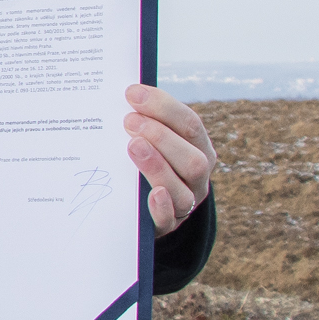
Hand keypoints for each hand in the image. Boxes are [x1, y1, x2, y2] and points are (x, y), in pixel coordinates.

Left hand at [124, 84, 214, 235]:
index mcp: (198, 148)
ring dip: (158, 166)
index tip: (132, 94)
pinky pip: (169, 219)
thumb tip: (120, 94)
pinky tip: (151, 193)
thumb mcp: (148, 138)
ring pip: (183, 189)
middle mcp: (198, 177)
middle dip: (161, 136)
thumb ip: (141, 120)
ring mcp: (185, 203)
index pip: (189, 124)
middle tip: (129, 121)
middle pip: (192, 158)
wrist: (140, 206)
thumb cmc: (142, 158)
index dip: (163, 107)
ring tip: (132, 146)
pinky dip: (162, 206)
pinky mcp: (166, 225)